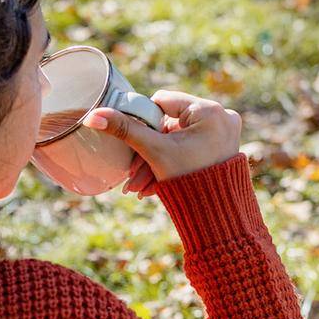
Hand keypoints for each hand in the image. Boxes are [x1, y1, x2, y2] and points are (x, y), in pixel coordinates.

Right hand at [81, 91, 242, 196]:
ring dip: (157, 160)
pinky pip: (191, 147)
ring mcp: (225, 132)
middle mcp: (222, 116)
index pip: (163, 101)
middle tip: (132, 174)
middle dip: (148, 150)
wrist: (215, 218)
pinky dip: (174, 162)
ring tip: (140, 187)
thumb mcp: (154, 152)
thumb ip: (125, 130)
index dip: (145, 121)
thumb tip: (94, 115)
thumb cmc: (188, 182)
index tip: (138, 142)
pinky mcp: (223, 147)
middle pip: (170, 125)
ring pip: (179, 139)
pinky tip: (157, 183)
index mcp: (208, 110)